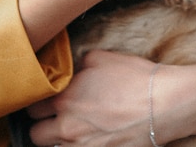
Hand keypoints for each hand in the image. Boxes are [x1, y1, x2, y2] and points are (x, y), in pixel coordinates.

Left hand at [28, 50, 195, 145]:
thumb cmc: (134, 78)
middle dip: (43, 123)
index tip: (47, 97)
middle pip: (35, 133)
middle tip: (56, 114)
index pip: (32, 105)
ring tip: (75, 126)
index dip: (40, 100)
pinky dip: (78, 145)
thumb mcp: (102, 57)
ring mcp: (81, 146)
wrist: (162, 104)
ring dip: (58, 137)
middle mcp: (66, 126)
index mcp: (64, 97)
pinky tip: (90, 135)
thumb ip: (79, 64)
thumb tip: (72, 68)